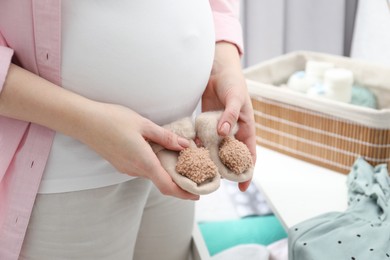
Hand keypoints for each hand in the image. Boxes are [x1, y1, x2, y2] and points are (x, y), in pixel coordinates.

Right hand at [80, 103, 199, 199]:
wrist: (84, 121)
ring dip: (166, 170)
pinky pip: (143, 168)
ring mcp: (126, 168)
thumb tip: (185, 145)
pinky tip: (160, 152)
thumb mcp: (143, 124)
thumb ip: (165, 137)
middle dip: (179, 179)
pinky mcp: (121, 163)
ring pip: (152, 174)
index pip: (167, 186)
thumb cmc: (112, 120)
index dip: (184, 193)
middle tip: (194, 170)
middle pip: (162, 181)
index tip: (197, 194)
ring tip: (180, 158)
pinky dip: (155, 165)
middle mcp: (135, 169)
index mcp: (143, 162)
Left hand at [202, 42, 255, 191]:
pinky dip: (200, 146)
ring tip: (200, 172)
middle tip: (215, 182)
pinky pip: (205, 138)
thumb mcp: (235, 98)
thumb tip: (223, 134)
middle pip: (231, 156)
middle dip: (225, 170)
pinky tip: (191, 154)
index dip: (247, 172)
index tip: (242, 188)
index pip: (249, 155)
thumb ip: (230, 116)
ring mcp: (220, 128)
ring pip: (217, 149)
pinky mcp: (208, 123)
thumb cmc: (233, 82)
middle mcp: (233, 132)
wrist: (218, 69)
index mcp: (246, 128)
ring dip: (210, 159)